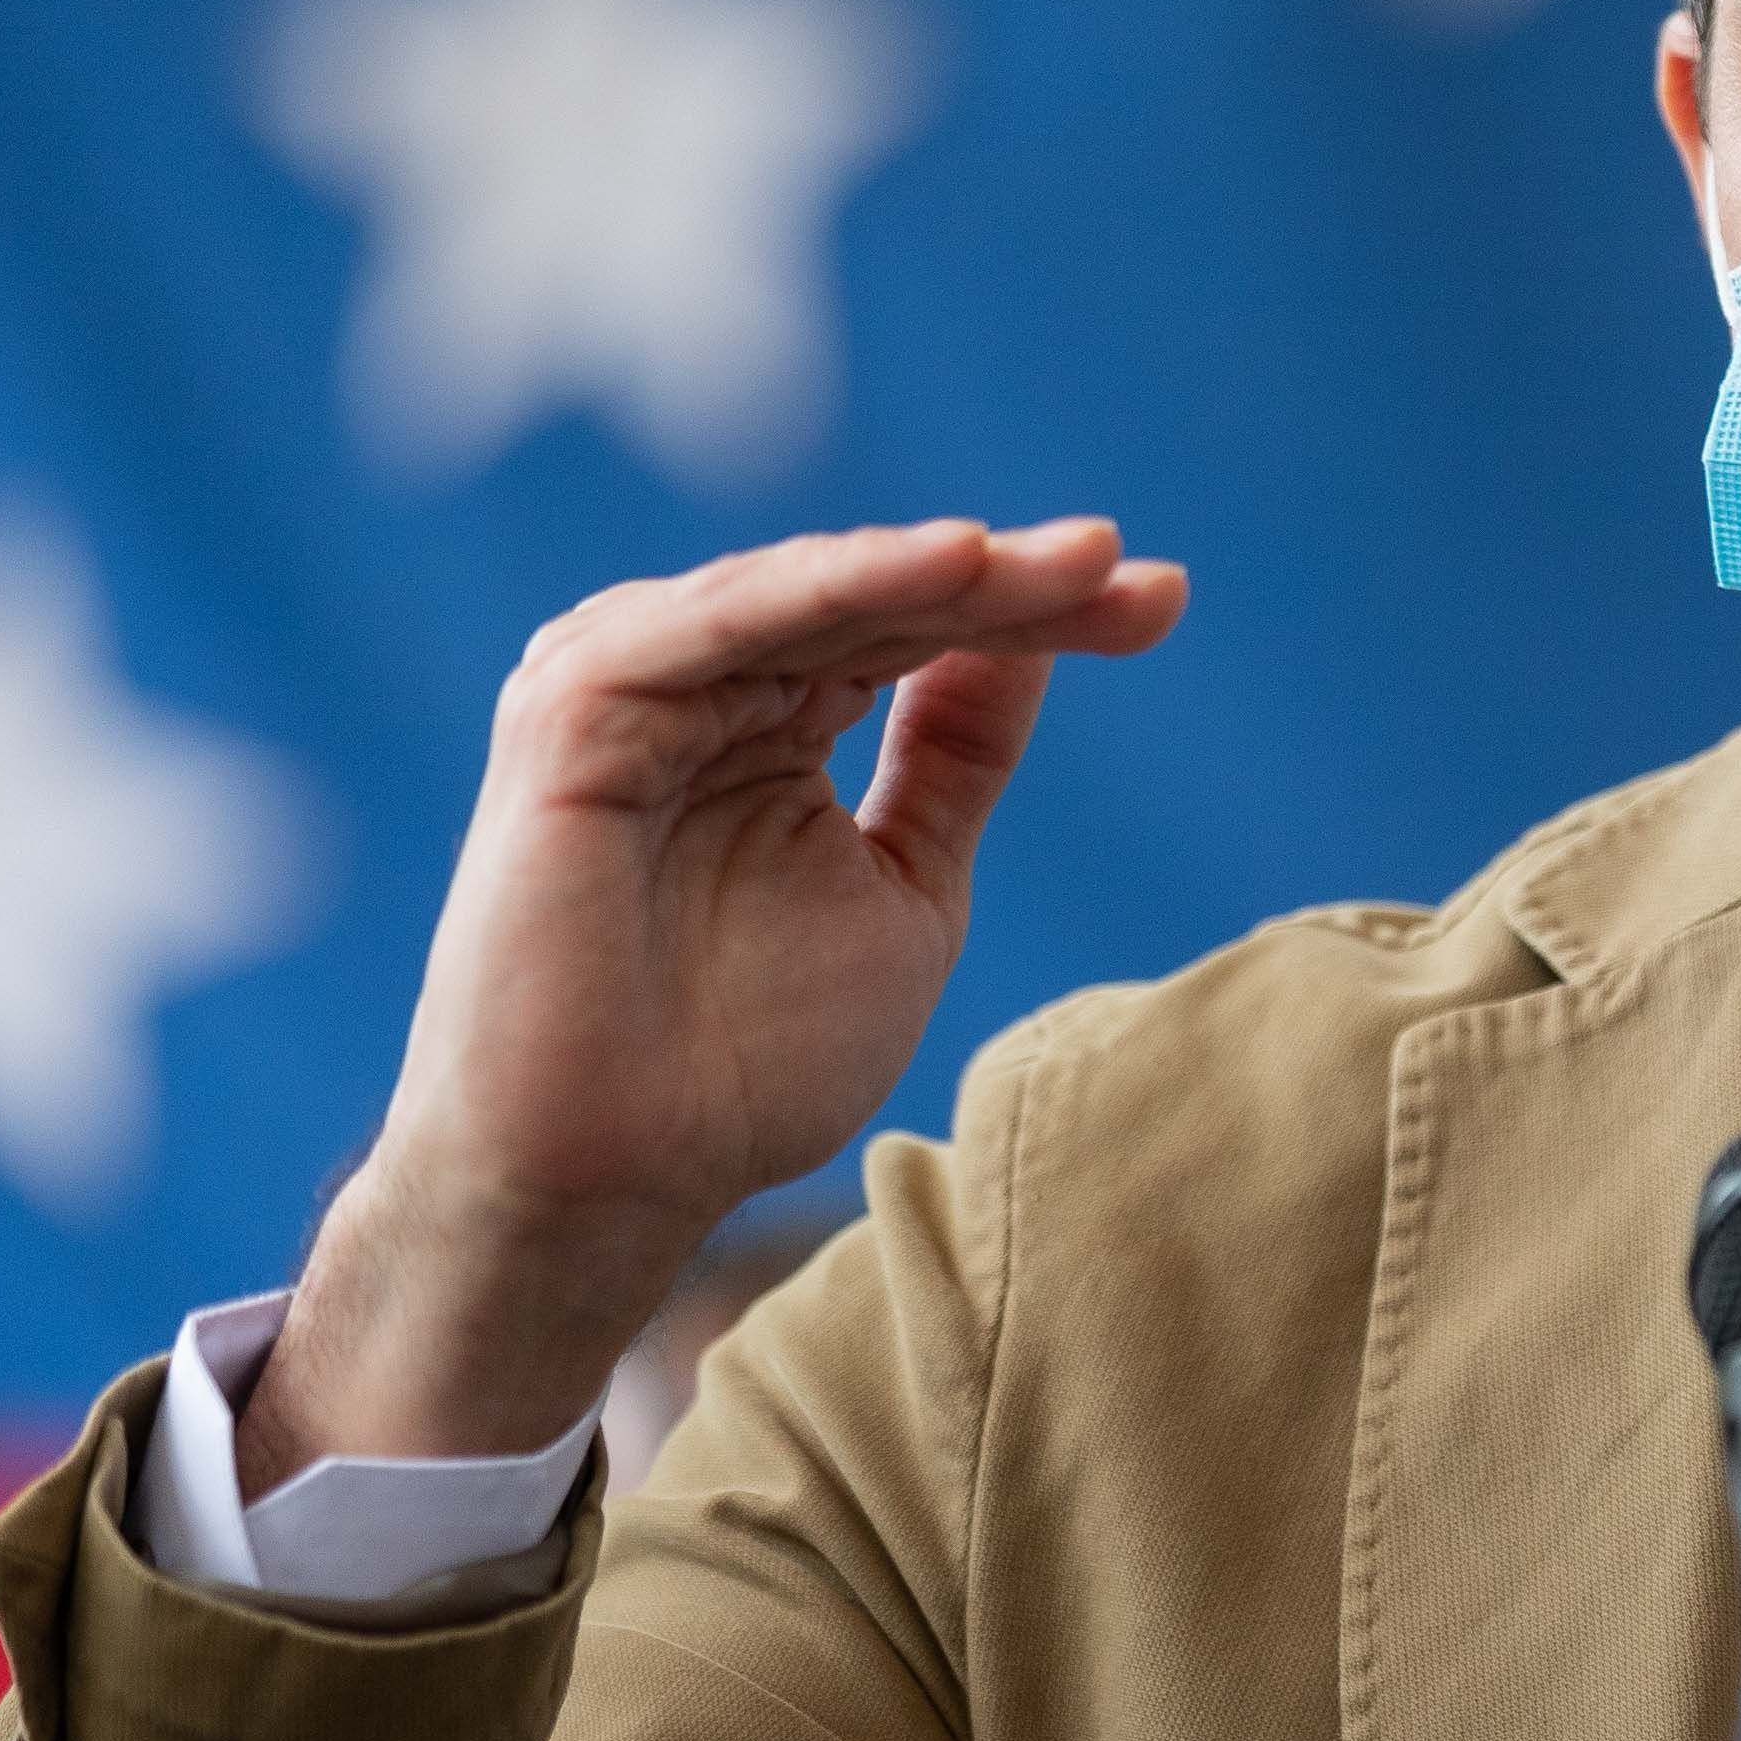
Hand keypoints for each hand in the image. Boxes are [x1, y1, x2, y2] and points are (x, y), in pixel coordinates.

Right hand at [240, 518, 1184, 1490]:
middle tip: (1128, 564)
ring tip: (1061, 559)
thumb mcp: (905, 887)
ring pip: (812, 595)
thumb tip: (1040, 637)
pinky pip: (717, 622)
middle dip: (1013, 583)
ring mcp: (635, 688)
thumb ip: (955, 758)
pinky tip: (941, 565)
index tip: (1165, 603)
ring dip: (940, 572)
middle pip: (880, 604)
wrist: (617, 1181)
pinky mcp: (575, 711)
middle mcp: (704, 685)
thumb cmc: (743, 1063)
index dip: (1046, 616)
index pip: (924, 637)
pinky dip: (828, 585)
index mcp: (774, 720)